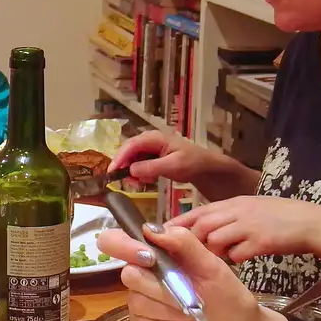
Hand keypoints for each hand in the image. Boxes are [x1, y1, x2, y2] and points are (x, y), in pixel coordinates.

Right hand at [96, 224, 289, 320]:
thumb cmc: (229, 296)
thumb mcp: (213, 265)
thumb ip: (184, 243)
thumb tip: (149, 228)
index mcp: (157, 256)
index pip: (117, 241)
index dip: (123, 246)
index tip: (148, 257)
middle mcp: (144, 277)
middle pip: (129, 274)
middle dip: (162, 287)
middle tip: (188, 295)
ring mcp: (142, 304)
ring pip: (137, 302)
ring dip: (169, 310)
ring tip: (190, 314)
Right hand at [110, 130, 255, 199]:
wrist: (208, 168)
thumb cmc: (193, 164)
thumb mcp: (173, 166)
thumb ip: (151, 167)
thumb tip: (130, 170)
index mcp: (155, 138)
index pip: (131, 145)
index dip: (119, 158)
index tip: (111, 172)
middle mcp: (150, 140)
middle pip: (129, 151)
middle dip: (123, 165)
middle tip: (121, 180)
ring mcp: (152, 148)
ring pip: (133, 158)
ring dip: (131, 170)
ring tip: (136, 183)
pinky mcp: (154, 157)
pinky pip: (140, 164)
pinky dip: (139, 173)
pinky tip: (146, 181)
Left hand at [169, 195, 320, 264]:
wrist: (312, 222)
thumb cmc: (279, 218)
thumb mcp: (249, 210)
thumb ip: (225, 218)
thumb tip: (201, 231)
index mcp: (232, 204)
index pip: (196, 213)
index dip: (176, 226)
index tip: (158, 236)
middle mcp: (237, 212)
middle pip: (201, 226)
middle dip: (188, 243)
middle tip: (182, 258)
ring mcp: (249, 225)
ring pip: (214, 240)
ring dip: (210, 254)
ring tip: (212, 263)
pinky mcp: (262, 241)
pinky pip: (237, 253)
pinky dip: (233, 260)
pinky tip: (238, 262)